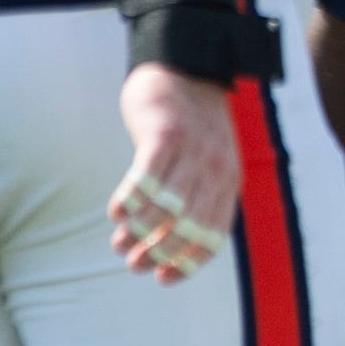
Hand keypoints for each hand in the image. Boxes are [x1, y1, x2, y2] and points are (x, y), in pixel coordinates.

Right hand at [109, 64, 240, 284]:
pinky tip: (116, 212)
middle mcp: (216, 169)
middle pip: (188, 227)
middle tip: (132, 263)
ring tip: (119, 241)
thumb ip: (197, 196)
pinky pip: (147, 176)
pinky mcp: (166, 134)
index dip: (187, 263)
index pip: (214, 236)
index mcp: (228, 181)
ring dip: (139, 231)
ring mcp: (192, 151)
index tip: (161, 278)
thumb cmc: (190, 125)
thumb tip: (162, 244)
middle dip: (158, 252)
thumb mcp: (208, 161)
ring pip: (166, 206)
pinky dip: (131, 199)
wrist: (186, 67)